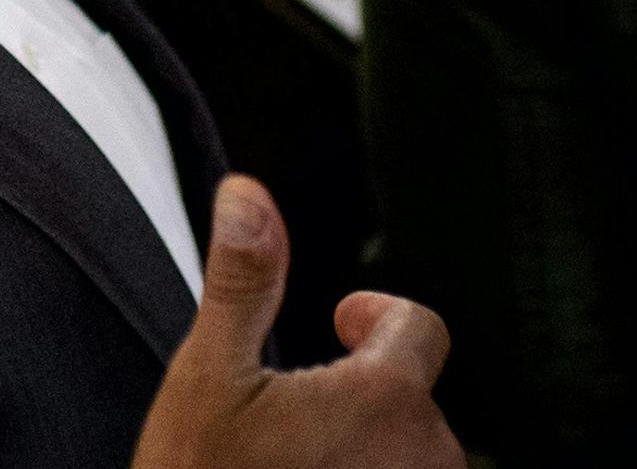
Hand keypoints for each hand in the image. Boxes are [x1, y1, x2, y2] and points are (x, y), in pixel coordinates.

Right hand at [133, 175, 463, 467]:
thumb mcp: (208, 375)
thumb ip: (243, 279)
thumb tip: (247, 193)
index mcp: (384, 399)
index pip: (420, 328)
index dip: (374, 316)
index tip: (334, 323)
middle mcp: (428, 458)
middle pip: (413, 396)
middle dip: (360, 391)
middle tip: (287, 412)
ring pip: (413, 454)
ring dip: (367, 447)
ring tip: (293, 462)